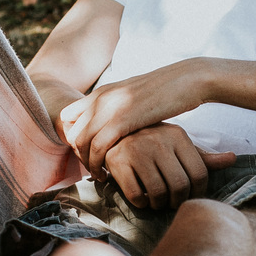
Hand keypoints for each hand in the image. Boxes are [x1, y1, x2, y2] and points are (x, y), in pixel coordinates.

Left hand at [60, 61, 207, 173]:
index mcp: (102, 91)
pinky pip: (97, 147)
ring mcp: (109, 107)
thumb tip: (111, 123)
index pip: (68, 116)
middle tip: (94, 169)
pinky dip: (98, 164)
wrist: (187, 80)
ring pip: (80, 142)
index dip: (74, 137)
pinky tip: (109, 174)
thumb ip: (117, 106)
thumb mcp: (133, 96)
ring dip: (87, 163)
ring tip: (100, 175)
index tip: (89, 153)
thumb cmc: (167, 92)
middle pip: (72, 132)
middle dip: (79, 155)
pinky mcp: (122, 119)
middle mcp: (100, 98)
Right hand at [101, 125, 234, 210]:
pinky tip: (141, 198)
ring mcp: (136, 149)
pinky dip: (140, 203)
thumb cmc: (154, 145)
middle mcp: (158, 140)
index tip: (191, 196)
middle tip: (172, 202)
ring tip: (157, 201)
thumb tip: (233, 158)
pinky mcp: (117, 160)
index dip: (199, 193)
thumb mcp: (179, 147)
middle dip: (177, 201)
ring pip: (157, 192)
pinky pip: (135, 194)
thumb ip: (204, 157)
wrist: (114, 133)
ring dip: (158, 204)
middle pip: (180, 186)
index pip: (200, 174)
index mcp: (178, 136)